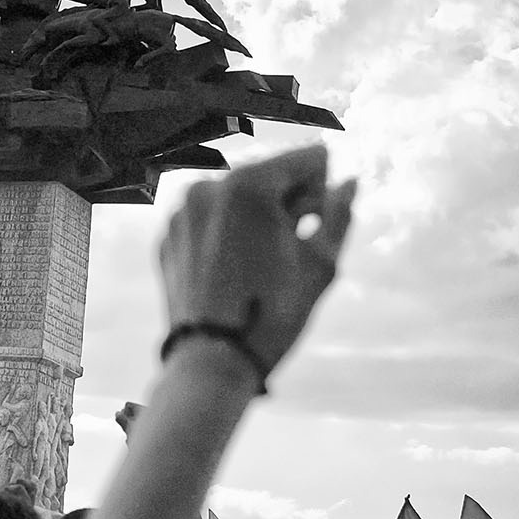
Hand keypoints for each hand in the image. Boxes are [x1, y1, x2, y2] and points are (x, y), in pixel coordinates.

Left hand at [158, 145, 355, 373]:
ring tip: (264, 261)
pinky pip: (209, 220)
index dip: (324, 189)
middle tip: (292, 247)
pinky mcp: (167, 237)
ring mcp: (181, 212)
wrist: (212, 361)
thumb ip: (339, 214)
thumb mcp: (321, 264)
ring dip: (258, 216)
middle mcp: (206, 186)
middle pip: (269, 174)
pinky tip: (236, 270)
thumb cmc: (273, 313)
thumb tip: (350, 182)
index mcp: (247, 185)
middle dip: (289, 201)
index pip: (307, 158)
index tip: (318, 224)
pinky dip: (228, 233)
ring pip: (237, 197)